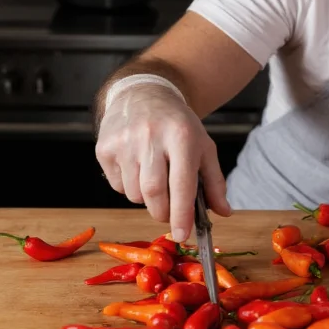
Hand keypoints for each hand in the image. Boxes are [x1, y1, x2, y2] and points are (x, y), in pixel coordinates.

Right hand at [95, 83, 231, 242]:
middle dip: (163, 213)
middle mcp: (150, 136)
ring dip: (146, 199)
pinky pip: (117, 186)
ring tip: (155, 179)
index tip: (183, 234)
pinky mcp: (104, 148)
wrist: (143, 94)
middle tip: (170, 213)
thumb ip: (214, 182)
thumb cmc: (178, 125)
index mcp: (182, 136)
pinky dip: (129, 187)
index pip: (182, 183)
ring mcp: (124, 141)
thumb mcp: (203, 147)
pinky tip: (136, 167)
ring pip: (134, 194)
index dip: (182, 213)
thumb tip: (224, 212)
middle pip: (153, 193)